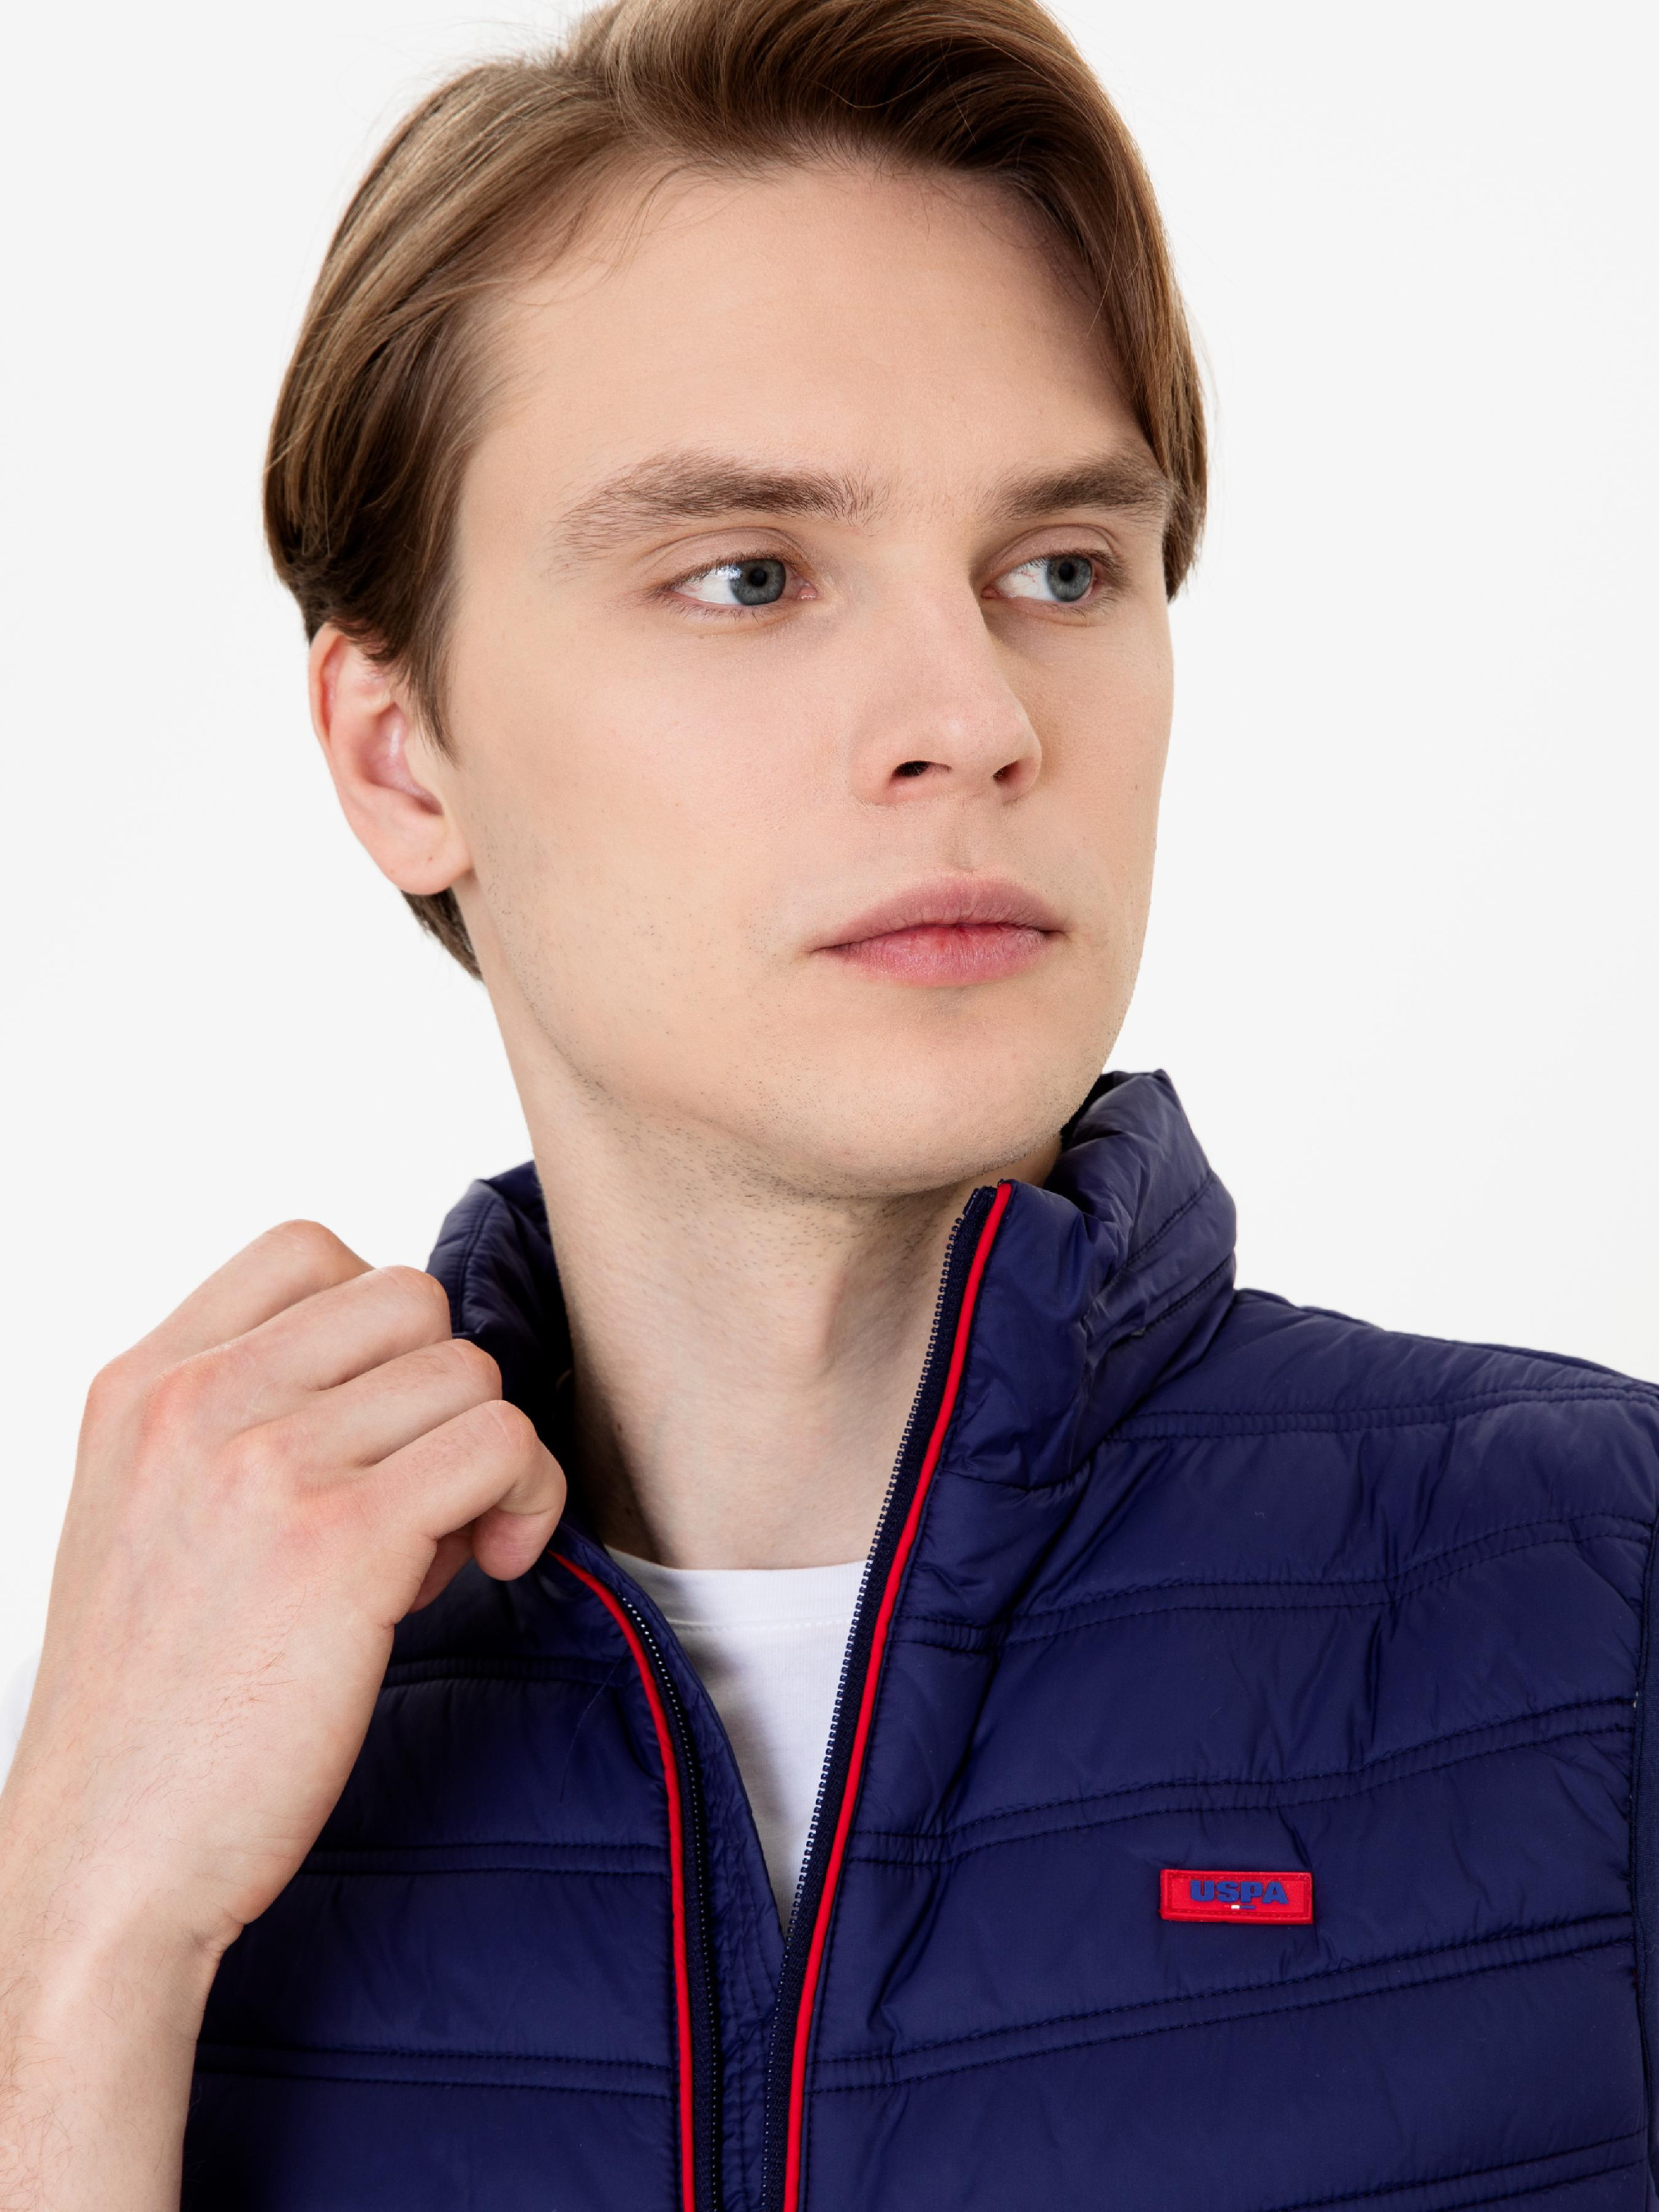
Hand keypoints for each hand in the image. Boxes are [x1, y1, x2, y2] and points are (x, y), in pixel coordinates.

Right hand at [0, 1221, 563, 2211]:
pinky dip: (525, 1499)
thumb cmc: (156, 1706)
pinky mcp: (342, 1541)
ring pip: (471, 1371)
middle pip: (411, 1301)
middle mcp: (195, 1401)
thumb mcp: (151, 1515)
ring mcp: (265, 1463)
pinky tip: (487, 1568)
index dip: (379, 1333)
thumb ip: (246, 1420)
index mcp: (141, 1384)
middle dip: (441, 1396)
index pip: (309, 1248)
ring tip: (436, 1552)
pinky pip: (501, 1443)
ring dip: (487, 1458)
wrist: (109, 1862)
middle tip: (417, 1500)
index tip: (377, 1428)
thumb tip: (407, 1378)